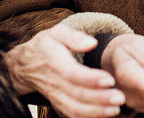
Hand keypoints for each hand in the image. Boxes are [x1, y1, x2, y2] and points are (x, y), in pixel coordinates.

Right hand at [4, 23, 124, 117]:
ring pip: (74, 109)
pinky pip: (71, 114)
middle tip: (120, 98)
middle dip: (99, 99)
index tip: (110, 80)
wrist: (24, 65)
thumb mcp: (56, 33)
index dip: (91, 79)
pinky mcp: (58, 103)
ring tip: (115, 110)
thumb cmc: (45, 46)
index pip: (73, 74)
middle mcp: (55, 82)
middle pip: (77, 94)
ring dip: (95, 112)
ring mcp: (56, 95)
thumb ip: (74, 36)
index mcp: (55, 62)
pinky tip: (105, 115)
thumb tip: (92, 43)